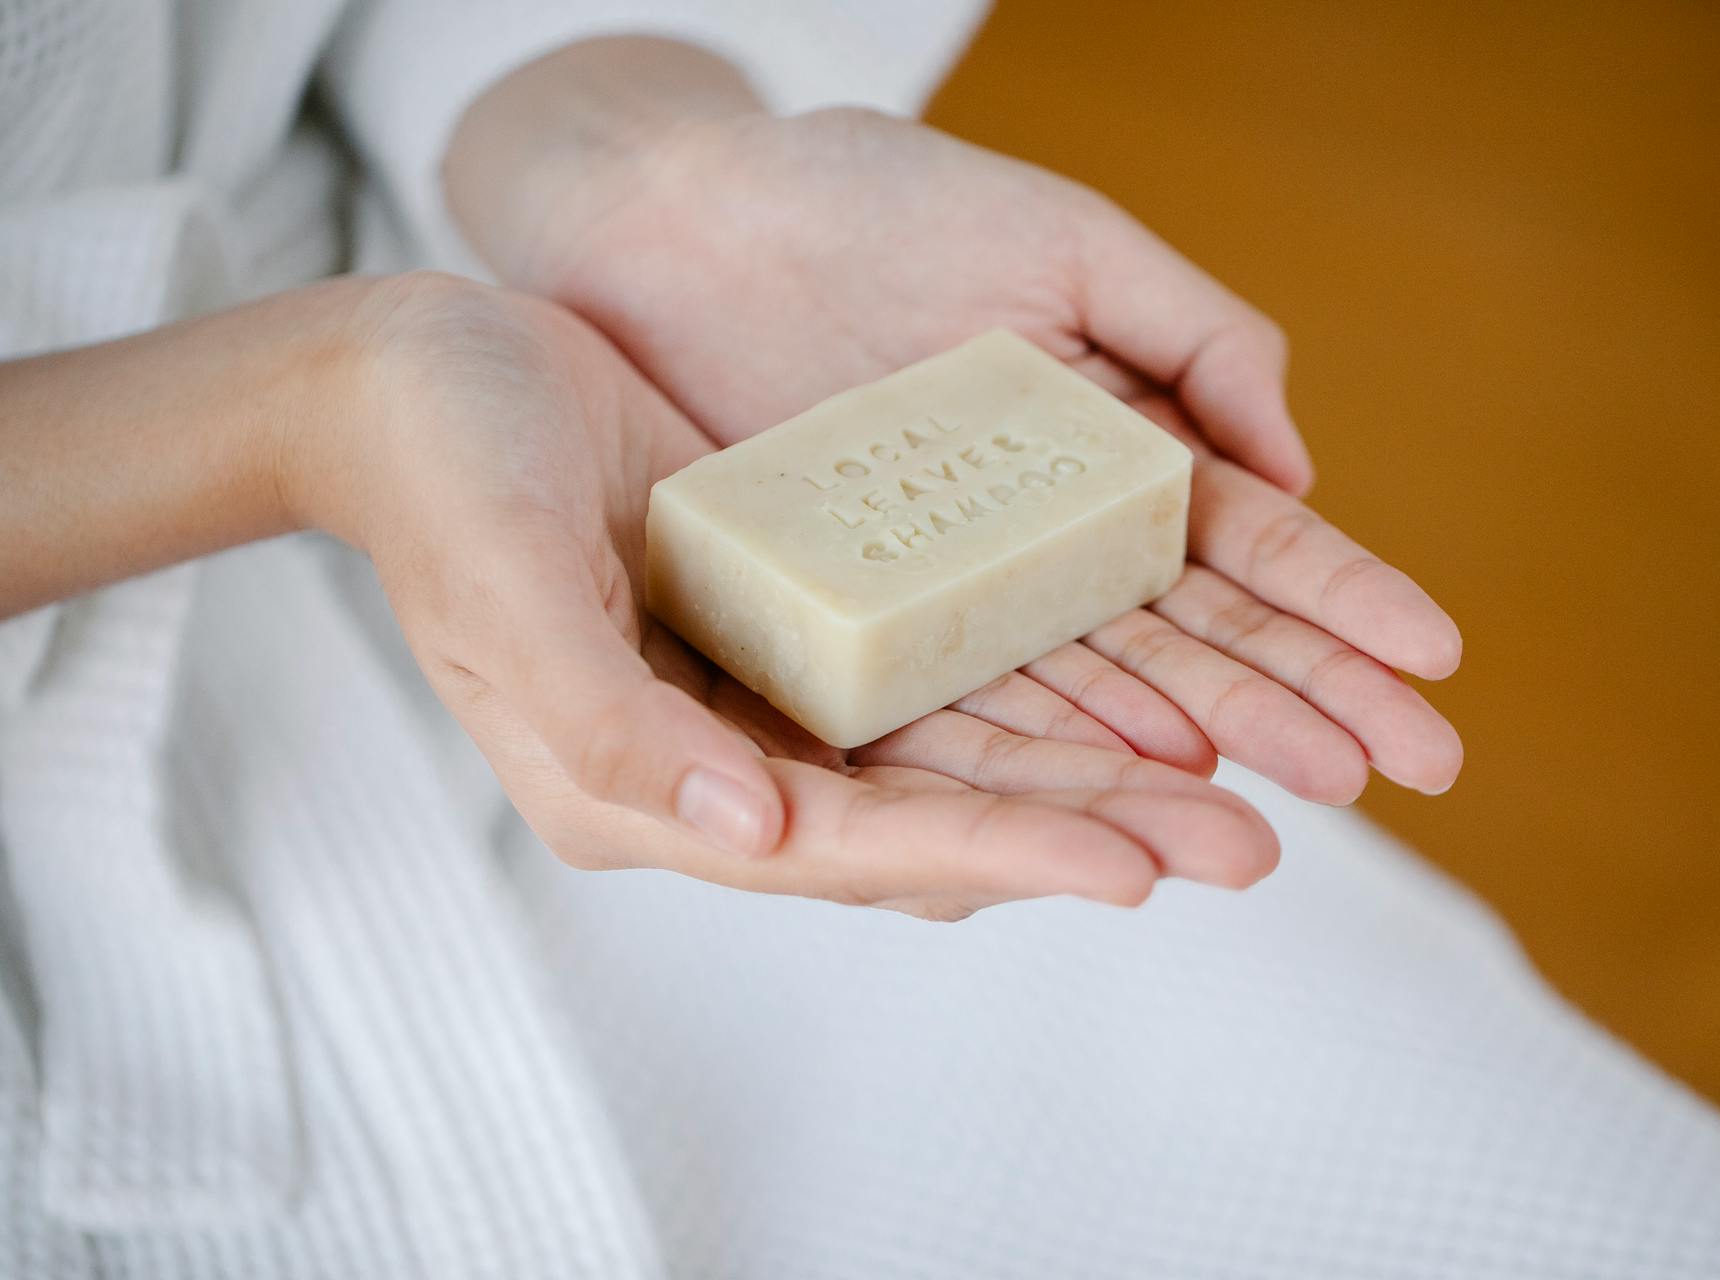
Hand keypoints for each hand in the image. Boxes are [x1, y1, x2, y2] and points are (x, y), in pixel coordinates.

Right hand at [290, 272, 1278, 916]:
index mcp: (649, 791)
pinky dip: (1043, 699)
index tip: (1136, 866)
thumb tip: (759, 833)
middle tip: (1247, 844)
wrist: (420, 379)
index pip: (854, 848)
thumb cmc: (445, 477)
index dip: (998, 855)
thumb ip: (617, 733)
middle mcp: (727, 770)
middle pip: (941, 824)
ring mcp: (770, 703)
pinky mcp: (803, 628)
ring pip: (964, 763)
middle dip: (1092, 834)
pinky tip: (1143, 697)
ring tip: (1237, 792)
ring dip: (1098, 778)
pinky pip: (944, 682)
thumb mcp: (507, 596)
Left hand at [448, 50, 1463, 800]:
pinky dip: (1053, 748)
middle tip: (1412, 769)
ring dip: (1197, 753)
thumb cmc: (871, 199)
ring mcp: (961, 593)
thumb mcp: (1065, 240)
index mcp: (1113, 443)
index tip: (1436, 663)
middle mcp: (1050, 538)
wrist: (680, 217)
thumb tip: (1303, 470)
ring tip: (1286, 816)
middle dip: (1304, 701)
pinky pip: (968, 700)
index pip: (1248, 543)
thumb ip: (1195, 335)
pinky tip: (1138, 790)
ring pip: (1096, 690)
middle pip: (1193, 636)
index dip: (1343, 603)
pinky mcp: (863, 628)